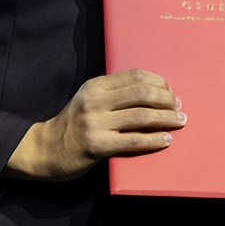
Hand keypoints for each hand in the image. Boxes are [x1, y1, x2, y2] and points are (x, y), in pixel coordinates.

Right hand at [7, 69, 184, 180]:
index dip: (159, 83)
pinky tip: (166, 140)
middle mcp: (95, 101)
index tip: (171, 92)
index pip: (136, 76)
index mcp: (96, 86)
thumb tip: (153, 93)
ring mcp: (95, 123)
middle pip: (142, 94)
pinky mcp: (97, 145)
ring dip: (166, 119)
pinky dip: (154, 140)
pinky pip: (133, 141)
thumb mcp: (90, 100)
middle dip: (167, 100)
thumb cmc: (74, 124)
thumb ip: (114, 94)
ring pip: (142, 116)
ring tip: (179, 122)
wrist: (45, 149)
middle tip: (179, 108)